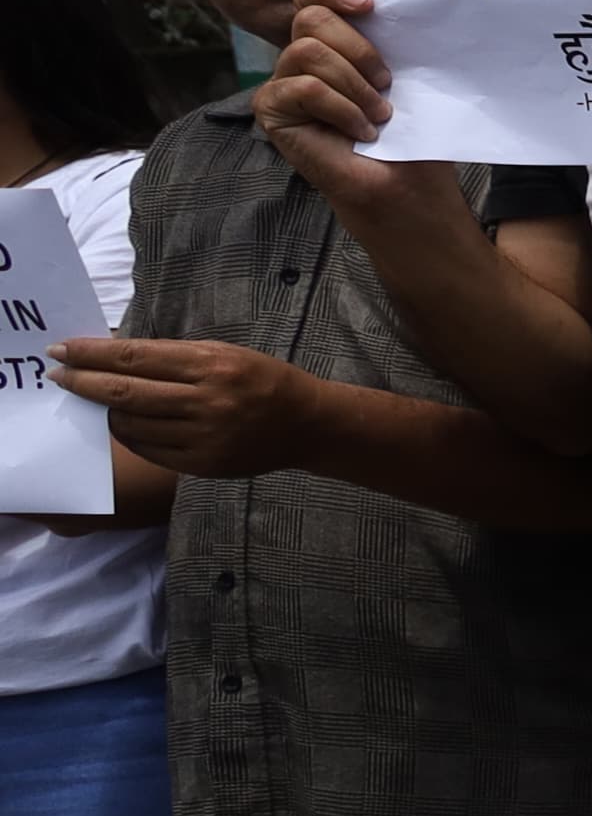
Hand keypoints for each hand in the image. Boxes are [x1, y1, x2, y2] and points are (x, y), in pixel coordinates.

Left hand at [53, 336, 331, 476]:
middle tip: (60, 377)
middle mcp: (208, 401)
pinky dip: (130, 435)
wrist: (307, 424)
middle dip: (84, 383)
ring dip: (107, 412)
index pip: (135, 357)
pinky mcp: (203, 464)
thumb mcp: (223, 354)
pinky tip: (127, 424)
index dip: (92, 354)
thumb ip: (172, 357)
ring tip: (100, 402)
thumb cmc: (261, 380)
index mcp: (212, 365)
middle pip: (125, 393)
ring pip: (132, 425)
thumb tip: (113, 356)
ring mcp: (205, 437)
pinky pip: (149, 450)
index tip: (61, 351)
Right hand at [256, 0, 447, 211]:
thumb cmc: (409, 132)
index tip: (369, 5)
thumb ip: (388, 40)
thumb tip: (396, 2)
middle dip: (358, 48)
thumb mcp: (406, 76)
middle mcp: (303, 57)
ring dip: (354, 85)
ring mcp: (283, 81)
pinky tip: (361, 132)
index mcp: (334, 43)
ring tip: (378, 115)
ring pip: (309, 51)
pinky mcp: (271, 108)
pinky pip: (305, 87)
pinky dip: (341, 109)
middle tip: (386, 83)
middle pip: (312, 18)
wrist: (405, 182)